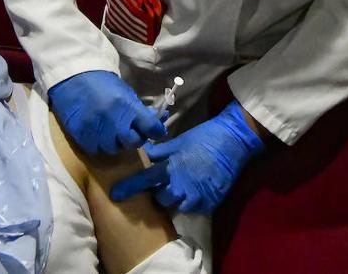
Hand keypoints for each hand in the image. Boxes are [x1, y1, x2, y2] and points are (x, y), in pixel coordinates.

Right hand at [48, 70, 166, 154]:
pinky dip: (99, 144)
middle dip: (135, 138)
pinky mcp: (80, 135)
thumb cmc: (103, 83)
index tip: (156, 131)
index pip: (151, 127)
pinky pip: (95, 149)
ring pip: (113, 148)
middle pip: (133, 142)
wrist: (74, 76)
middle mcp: (112, 119)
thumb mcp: (125, 92)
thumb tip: (157, 123)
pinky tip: (98, 134)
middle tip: (130, 132)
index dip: (156, 131)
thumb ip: (139, 110)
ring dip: (116, 143)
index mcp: (126, 105)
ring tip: (112, 132)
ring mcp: (95, 129)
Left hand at [110, 101, 264, 213]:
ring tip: (181, 189)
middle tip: (165, 185)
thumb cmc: (203, 138)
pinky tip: (196, 191)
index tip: (115, 194)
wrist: (232, 141)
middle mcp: (181, 185)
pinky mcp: (210, 202)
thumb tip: (143, 155)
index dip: (128, 188)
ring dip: (177, 200)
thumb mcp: (177, 142)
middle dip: (160, 194)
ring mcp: (196, 195)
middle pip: (161, 200)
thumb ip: (159, 152)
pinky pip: (194, 209)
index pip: (144, 180)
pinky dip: (192, 202)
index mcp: (171, 167)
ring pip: (177, 207)